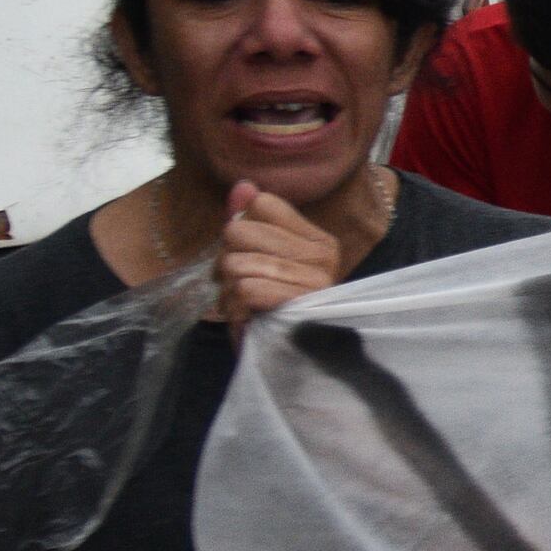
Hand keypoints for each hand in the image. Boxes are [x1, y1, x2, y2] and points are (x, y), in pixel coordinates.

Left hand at [209, 181, 350, 332]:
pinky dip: (235, 308)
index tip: (250, 260)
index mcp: (317, 241)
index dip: (240, 231)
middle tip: (243, 287)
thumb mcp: (256, 261)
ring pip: (237, 262)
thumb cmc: (269, 312)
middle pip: (240, 230)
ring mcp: (315, 281)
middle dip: (228, 263)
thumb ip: (249, 221)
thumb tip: (243, 185)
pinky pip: (245, 288)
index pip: (262, 205)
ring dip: (229, 291)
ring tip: (247, 307)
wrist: (284, 365)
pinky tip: (249, 317)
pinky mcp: (299, 303)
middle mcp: (323, 256)